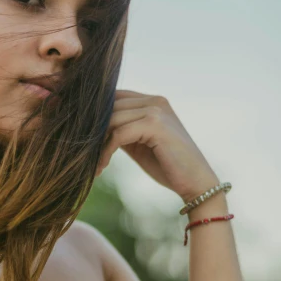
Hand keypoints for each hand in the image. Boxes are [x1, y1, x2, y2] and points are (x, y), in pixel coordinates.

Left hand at [95, 89, 218, 202]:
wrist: (196, 183)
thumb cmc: (168, 165)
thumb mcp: (139, 143)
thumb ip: (121, 129)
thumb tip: (91, 127)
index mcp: (152, 101)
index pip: (113, 97)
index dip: (96, 117)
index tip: (84, 140)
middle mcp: (154, 100)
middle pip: (109, 107)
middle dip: (93, 131)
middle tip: (84, 154)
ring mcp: (156, 110)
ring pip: (111, 120)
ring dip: (97, 144)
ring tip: (94, 165)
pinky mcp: (154, 124)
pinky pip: (118, 134)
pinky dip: (105, 152)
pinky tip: (102, 167)